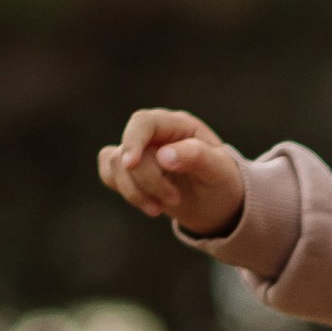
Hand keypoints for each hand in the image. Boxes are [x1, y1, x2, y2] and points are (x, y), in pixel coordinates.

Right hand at [98, 106, 245, 236]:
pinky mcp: (129, 170)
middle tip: (175, 200)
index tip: (132, 164)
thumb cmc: (222, 181)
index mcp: (177, 124)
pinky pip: (109, 174)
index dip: (133, 140)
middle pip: (128, 150)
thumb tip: (163, 155)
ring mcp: (140, 151)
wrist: (218, 204)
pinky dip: (125, 192)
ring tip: (161, 208)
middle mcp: (155, 134)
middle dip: (147, 181)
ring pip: (114, 164)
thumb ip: (195, 157)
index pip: (143, 122)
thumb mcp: (219, 171)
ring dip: (135, 192)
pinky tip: (149, 204)